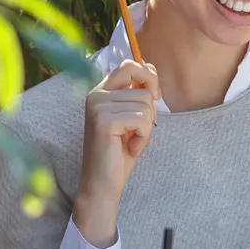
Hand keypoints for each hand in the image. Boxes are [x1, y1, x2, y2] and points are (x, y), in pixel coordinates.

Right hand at [73, 60, 159, 246]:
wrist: (102, 184)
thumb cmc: (119, 152)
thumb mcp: (131, 117)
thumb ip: (137, 92)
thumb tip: (150, 66)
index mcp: (100, 91)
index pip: (129, 65)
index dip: (148, 77)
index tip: (154, 97)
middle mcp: (95, 95)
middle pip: (143, 87)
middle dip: (150, 111)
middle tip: (138, 131)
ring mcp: (98, 106)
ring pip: (145, 104)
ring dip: (146, 128)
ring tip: (130, 142)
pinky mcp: (104, 120)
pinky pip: (142, 119)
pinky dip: (143, 136)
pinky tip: (130, 148)